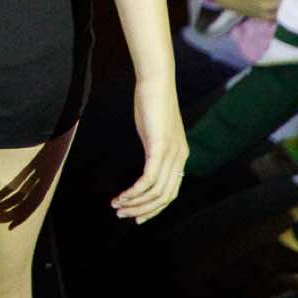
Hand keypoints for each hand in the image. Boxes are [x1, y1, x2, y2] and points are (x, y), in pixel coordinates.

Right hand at [112, 75, 186, 221]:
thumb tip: (150, 155)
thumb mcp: (155, 128)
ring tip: (116, 206)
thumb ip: (155, 145)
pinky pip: (148, 179)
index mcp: (181, 156)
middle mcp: (180, 158)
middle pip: (165, 198)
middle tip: (122, 214)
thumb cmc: (152, 101)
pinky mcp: (159, 148)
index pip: (171, 193)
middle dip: (143, 210)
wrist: (156, 81)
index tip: (136, 215)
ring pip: (155, 192)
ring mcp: (171, 154)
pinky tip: (121, 195)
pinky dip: (134, 192)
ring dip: (135, 203)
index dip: (154, 208)